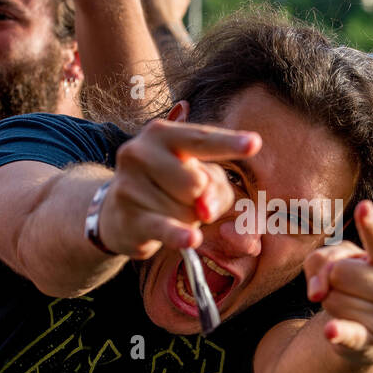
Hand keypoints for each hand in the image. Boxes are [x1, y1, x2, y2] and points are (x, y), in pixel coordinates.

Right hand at [97, 102, 259, 258]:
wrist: (117, 213)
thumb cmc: (168, 188)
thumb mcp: (200, 179)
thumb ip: (216, 187)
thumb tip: (205, 209)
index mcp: (162, 133)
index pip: (202, 139)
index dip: (229, 143)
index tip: (255, 143)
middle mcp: (140, 151)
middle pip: (197, 182)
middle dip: (199, 198)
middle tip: (180, 196)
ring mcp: (129, 183)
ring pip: (186, 210)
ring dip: (186, 218)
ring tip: (166, 211)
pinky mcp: (127, 216)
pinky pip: (164, 227)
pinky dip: (179, 235)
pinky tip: (191, 239)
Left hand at [302, 200, 372, 363]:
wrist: (372, 336)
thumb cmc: (358, 284)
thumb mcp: (342, 260)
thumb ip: (323, 261)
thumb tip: (317, 292)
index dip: (370, 225)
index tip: (362, 206)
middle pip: (340, 272)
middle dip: (334, 278)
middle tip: (351, 288)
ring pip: (332, 298)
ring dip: (332, 302)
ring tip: (352, 307)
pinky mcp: (371, 344)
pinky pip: (348, 334)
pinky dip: (338, 333)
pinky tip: (330, 331)